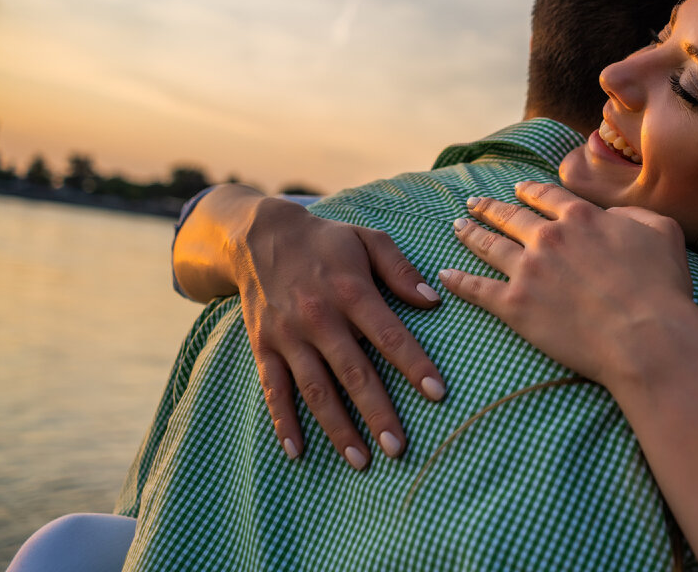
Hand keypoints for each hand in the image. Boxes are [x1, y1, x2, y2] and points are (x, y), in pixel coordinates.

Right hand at [233, 196, 446, 468]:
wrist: (260, 236)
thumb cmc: (326, 241)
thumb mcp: (368, 240)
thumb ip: (400, 269)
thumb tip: (433, 300)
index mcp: (351, 291)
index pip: (389, 334)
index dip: (414, 364)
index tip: (437, 393)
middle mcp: (319, 317)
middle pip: (353, 372)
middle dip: (377, 412)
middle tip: (399, 448)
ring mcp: (289, 336)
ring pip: (316, 389)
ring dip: (338, 427)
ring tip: (361, 461)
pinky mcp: (265, 347)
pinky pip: (274, 390)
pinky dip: (283, 422)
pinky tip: (298, 451)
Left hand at [437, 181, 697, 388]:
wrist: (646, 337)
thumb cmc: (661, 287)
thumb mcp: (662, 231)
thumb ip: (633, 214)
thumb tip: (613, 215)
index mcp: (581, 218)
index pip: (546, 197)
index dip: (529, 191)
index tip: (517, 188)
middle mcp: (549, 237)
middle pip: (511, 216)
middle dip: (490, 207)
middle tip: (473, 202)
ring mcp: (528, 270)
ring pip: (489, 245)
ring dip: (471, 233)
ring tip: (458, 226)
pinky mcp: (515, 306)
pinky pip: (477, 289)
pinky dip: (458, 281)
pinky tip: (444, 275)